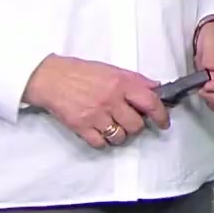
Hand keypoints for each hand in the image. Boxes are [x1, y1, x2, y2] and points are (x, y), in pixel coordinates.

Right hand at [22, 54, 169, 147]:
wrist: (50, 78)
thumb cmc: (80, 72)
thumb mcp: (111, 69)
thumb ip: (134, 80)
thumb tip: (155, 87)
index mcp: (121, 83)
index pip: (150, 102)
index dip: (161, 115)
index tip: (163, 122)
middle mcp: (111, 100)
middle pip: (136, 125)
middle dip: (136, 126)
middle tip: (130, 121)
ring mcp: (96, 115)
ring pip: (120, 137)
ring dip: (120, 135)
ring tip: (113, 126)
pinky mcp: (81, 127)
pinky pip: (101, 143)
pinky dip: (103, 140)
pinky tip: (99, 131)